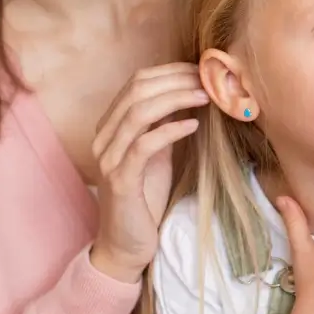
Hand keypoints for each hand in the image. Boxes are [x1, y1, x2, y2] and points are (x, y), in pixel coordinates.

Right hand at [88, 63, 206, 282]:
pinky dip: (170, 130)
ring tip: (206, 96)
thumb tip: (189, 93)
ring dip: (175, 99)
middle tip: (209, 79)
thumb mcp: (157, 153)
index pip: (136, 83)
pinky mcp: (120, 181)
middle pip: (136, 91)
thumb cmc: (145, 197)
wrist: (127, 244)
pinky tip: (194, 125)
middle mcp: (104, 138)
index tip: (201, 69)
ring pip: (138, 113)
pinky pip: (143, 145)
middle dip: (175, 80)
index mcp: (111, 127)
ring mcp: (109, 159)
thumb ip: (163, 124)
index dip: (170, 72)